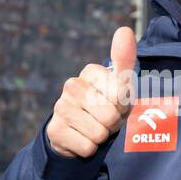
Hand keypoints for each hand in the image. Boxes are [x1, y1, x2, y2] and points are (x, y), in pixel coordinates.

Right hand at [45, 26, 136, 157]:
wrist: (77, 132)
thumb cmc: (104, 105)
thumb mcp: (120, 86)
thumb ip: (124, 59)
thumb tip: (124, 30)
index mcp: (90, 72)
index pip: (121, 95)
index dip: (123, 105)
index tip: (114, 103)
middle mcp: (72, 85)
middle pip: (110, 116)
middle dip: (113, 123)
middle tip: (104, 119)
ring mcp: (61, 107)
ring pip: (99, 133)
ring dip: (101, 137)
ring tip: (93, 127)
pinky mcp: (55, 130)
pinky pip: (87, 148)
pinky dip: (89, 149)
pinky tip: (81, 138)